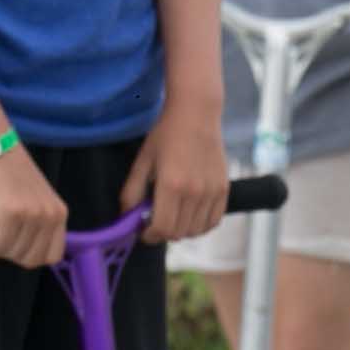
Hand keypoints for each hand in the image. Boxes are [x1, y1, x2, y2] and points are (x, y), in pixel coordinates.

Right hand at [0, 145, 67, 268]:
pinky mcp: (10, 213)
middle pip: (33, 259)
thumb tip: (32, 248)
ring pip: (15, 253)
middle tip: (1, 246)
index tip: (19, 251)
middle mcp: (50, 216)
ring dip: (1, 252)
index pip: (54, 255)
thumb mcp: (38, 196)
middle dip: (14, 257)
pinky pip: (1, 245)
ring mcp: (32, 215)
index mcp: (60, 212)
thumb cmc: (11, 170)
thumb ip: (42, 220)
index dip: (34, 258)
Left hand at [122, 96, 227, 244]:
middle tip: (155, 222)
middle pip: (178, 233)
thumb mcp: (142, 161)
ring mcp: (211, 192)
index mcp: (171, 185)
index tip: (143, 231)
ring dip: (181, 231)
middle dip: (163, 234)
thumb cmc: (166, 134)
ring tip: (173, 217)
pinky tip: (190, 215)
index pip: (162, 229)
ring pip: (195, 231)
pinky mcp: (223, 190)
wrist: (196, 114)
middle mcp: (194, 192)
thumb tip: (126, 217)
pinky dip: (200, 226)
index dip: (150, 236)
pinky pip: (213, 222)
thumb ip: (131, 191)